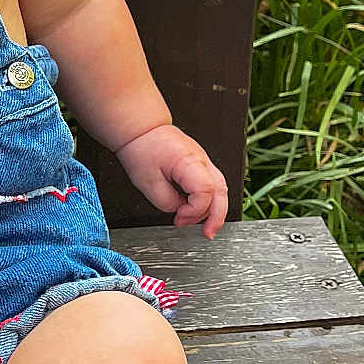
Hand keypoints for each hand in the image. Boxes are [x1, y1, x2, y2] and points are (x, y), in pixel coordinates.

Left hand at [115, 124, 228, 239]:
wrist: (142, 130)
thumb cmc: (142, 148)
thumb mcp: (147, 183)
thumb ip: (167, 202)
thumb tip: (179, 211)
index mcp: (189, 162)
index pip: (205, 192)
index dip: (194, 211)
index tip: (179, 218)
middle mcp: (202, 160)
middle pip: (221, 192)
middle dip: (217, 217)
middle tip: (208, 234)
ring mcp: (203, 161)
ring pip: (221, 189)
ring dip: (214, 210)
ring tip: (205, 227)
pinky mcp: (200, 164)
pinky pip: (212, 184)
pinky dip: (209, 200)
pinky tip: (199, 210)